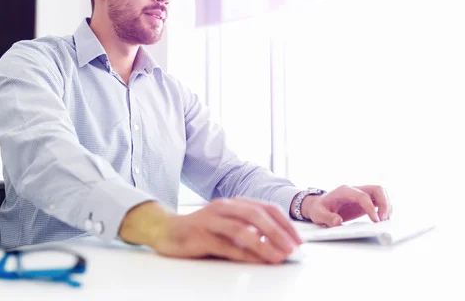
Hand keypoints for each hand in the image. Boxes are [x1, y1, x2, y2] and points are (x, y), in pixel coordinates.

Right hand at [120, 198, 302, 263]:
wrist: (167, 231)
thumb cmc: (203, 231)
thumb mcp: (229, 227)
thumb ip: (250, 232)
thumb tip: (279, 246)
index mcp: (234, 203)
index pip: (266, 208)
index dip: (284, 223)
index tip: (298, 240)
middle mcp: (224, 207)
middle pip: (256, 215)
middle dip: (277, 233)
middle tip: (291, 249)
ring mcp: (211, 220)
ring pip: (241, 229)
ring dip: (263, 244)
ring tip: (277, 257)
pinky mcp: (200, 235)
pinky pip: (224, 244)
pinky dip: (242, 253)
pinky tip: (254, 261)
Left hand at [302, 185, 391, 226]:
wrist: (319, 206)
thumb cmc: (319, 209)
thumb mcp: (318, 214)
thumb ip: (327, 217)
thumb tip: (338, 221)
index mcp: (344, 191)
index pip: (362, 196)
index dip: (371, 208)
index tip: (376, 220)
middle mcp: (355, 189)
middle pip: (377, 189)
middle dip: (384, 203)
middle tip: (383, 220)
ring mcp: (361, 194)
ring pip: (381, 193)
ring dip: (387, 205)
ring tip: (385, 221)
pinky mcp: (365, 201)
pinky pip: (380, 200)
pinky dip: (385, 208)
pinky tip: (383, 219)